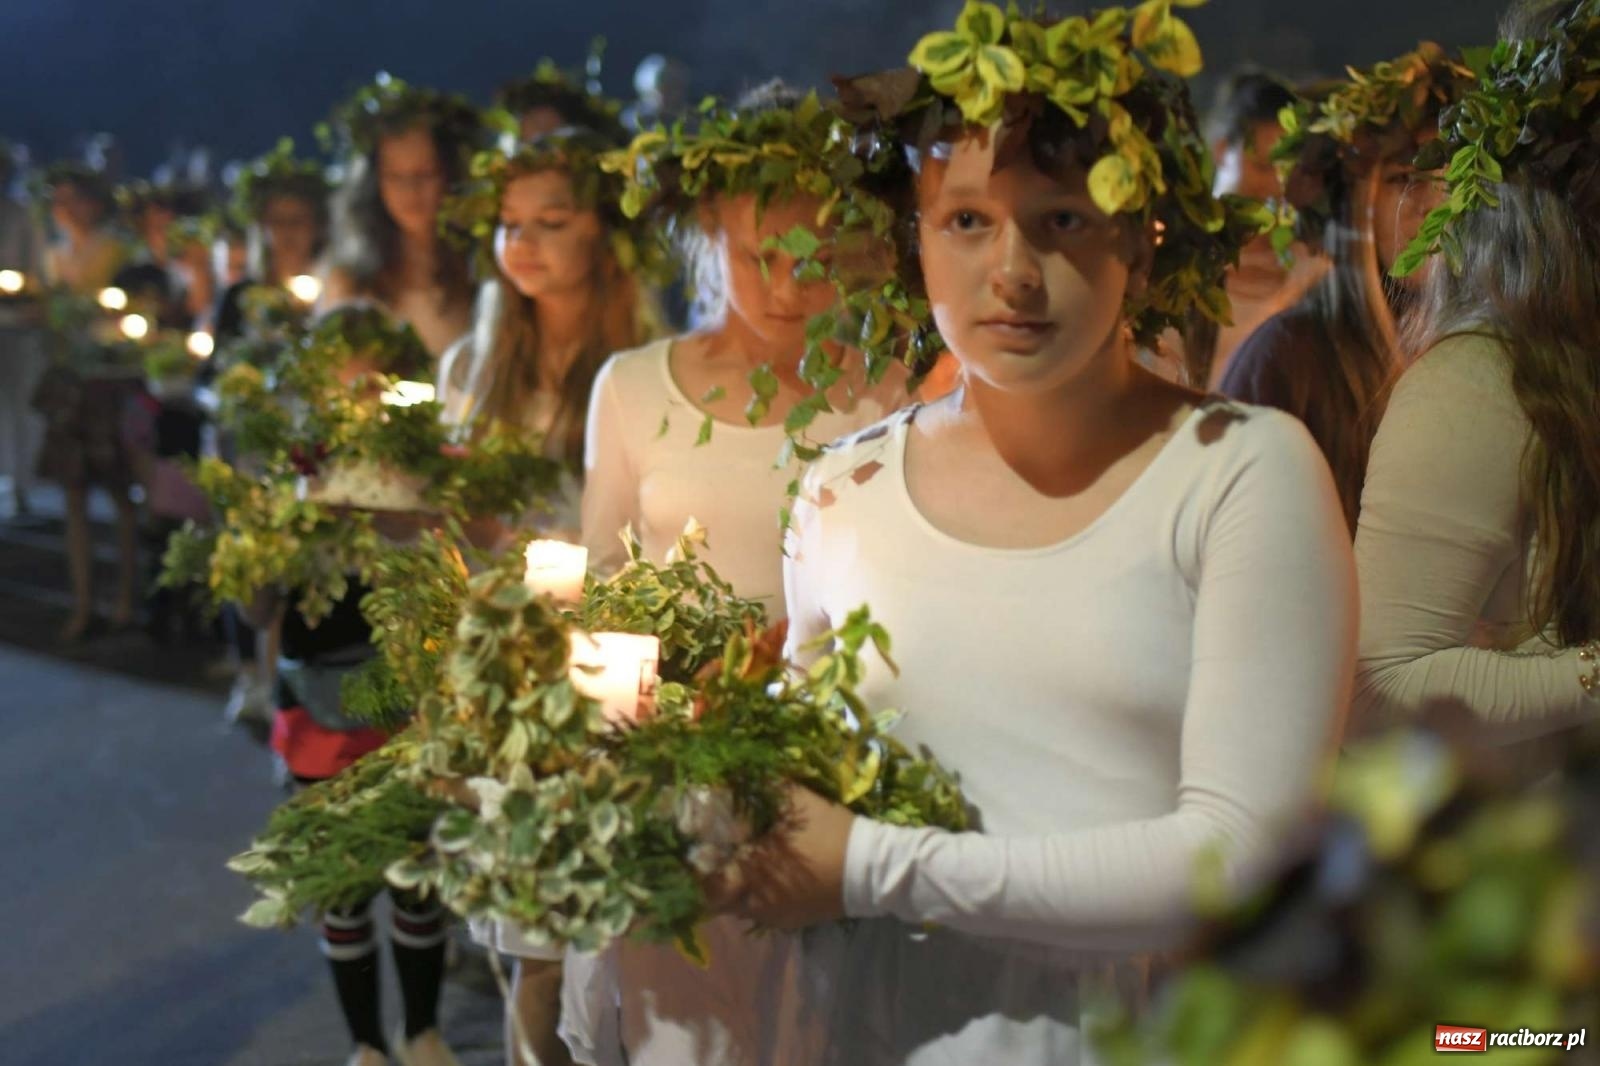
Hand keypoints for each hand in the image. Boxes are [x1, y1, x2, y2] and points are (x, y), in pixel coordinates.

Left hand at [706, 783, 854, 930]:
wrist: (871, 869)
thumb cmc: (830, 833)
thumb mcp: (798, 800)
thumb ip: (763, 786)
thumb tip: (734, 774)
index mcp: (752, 873)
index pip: (706, 885)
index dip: (696, 871)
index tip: (697, 853)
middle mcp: (757, 902)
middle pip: (720, 901)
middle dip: (716, 882)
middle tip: (722, 858)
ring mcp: (776, 917)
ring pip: (742, 908)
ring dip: (739, 891)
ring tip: (747, 866)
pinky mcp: (793, 923)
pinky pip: (764, 914)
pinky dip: (760, 899)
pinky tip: (772, 879)